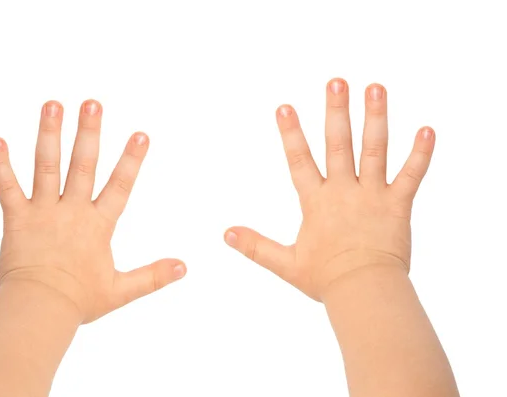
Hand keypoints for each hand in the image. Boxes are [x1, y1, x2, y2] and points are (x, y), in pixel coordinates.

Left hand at [0, 100, 185, 323]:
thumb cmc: (79, 300)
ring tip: (51, 104)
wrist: (39, 310)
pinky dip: (0, 165)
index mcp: (97, 225)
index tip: (140, 134)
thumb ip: (153, 276)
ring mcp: (43, 212)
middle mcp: (72, 211)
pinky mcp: (17, 219)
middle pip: (83, 165)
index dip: (131, 160)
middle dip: (88, 133)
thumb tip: (184, 267)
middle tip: (92, 103)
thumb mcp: (122, 290)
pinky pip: (7, 187)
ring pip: (47, 167)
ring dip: (49, 134)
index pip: (120, 186)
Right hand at [224, 79, 434, 300]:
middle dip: (336, 112)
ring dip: (375, 118)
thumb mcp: (285, 263)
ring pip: (374, 150)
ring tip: (376, 88)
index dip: (290, 133)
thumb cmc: (326, 279)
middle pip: (338, 145)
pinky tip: (428, 129)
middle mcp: (344, 192)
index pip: (299, 161)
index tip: (284, 106)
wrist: (364, 292)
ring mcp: (372, 196)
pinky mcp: (397, 205)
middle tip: (336, 82)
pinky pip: (412, 175)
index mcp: (317, 202)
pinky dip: (421, 153)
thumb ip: (255, 246)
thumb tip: (226, 234)